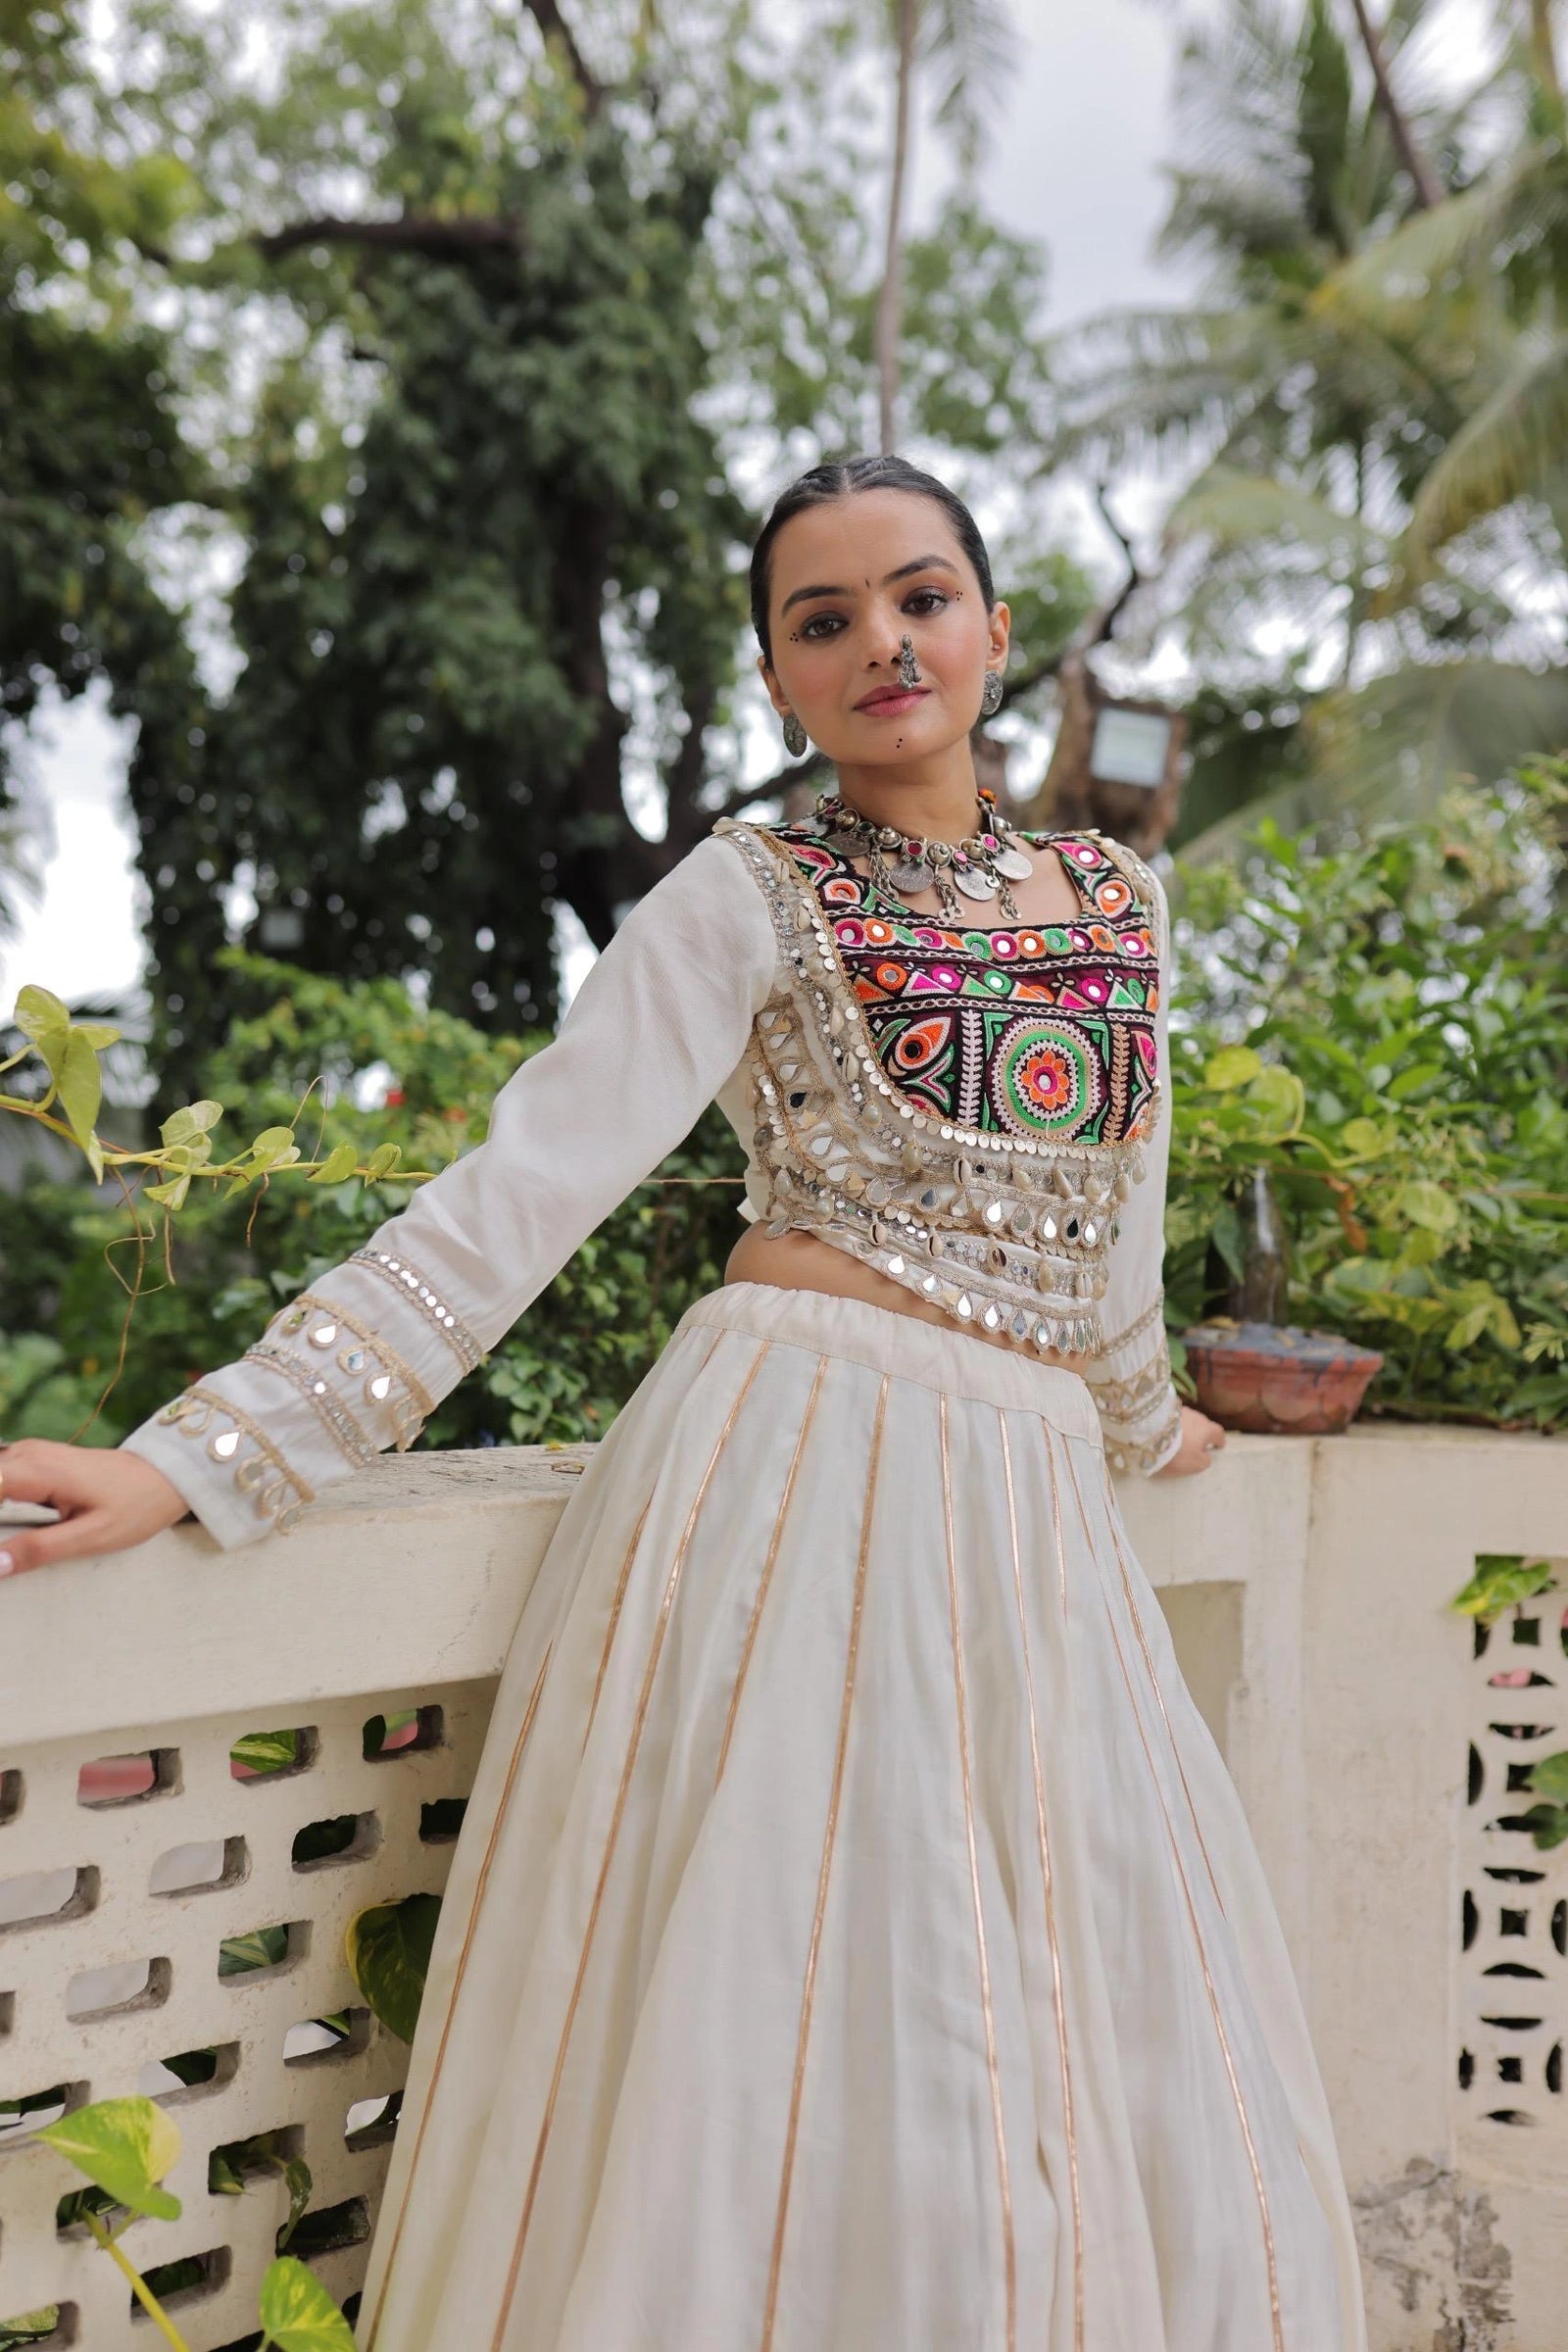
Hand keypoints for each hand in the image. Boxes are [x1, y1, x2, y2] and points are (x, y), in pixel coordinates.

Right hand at [0, 1441, 189, 1577]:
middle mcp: (26, 1454)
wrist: (164, 1477)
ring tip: (11, 1544)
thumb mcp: (91, 1536)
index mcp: (37, 1470)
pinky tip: (12, 1531)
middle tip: (4, 1555)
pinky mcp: (33, 1461)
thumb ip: (40, 1550)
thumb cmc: (135, 1506)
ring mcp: (29, 1454)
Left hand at [1154, 1404, 1227, 1477]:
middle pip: (1203, 1425)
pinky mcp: (1164, 1409)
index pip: (1219, 1433)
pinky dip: (1172, 1426)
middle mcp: (1197, 1416)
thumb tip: (1206, 1455)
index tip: (1217, 1446)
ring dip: (1185, 1429)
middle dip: (1200, 1434)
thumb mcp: (1196, 1464)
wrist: (1150, 1435)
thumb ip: (1205, 1460)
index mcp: (1208, 1429)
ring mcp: (1180, 1410)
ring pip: (1188, 1421)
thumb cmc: (1178, 1452)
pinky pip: (1173, 1419)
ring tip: (1178, 1439)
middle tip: (1195, 1445)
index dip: (1219, 1441)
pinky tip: (1165, 1433)